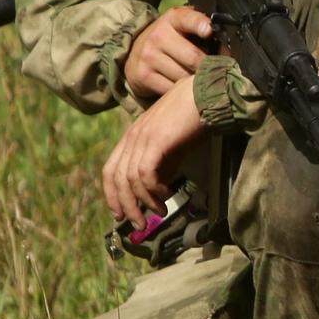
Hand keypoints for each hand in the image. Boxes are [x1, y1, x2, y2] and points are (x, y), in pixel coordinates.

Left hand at [100, 79, 203, 221]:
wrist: (207, 94)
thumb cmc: (193, 117)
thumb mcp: (172, 144)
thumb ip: (161, 165)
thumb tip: (157, 191)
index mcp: (132, 136)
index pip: (111, 170)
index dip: (113, 195)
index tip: (121, 214)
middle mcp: (132, 137)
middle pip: (117, 178)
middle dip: (126, 205)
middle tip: (139, 224)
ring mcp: (142, 137)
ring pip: (130, 179)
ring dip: (143, 201)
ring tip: (159, 212)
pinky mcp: (156, 140)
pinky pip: (146, 173)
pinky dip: (154, 189)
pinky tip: (167, 195)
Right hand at [124, 6, 214, 99]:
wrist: (135, 52)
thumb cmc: (170, 39)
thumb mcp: (183, 27)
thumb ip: (202, 29)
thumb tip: (227, 46)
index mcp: (173, 19)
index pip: (189, 19)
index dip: (200, 24)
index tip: (209, 31)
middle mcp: (158, 35)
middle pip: (194, 57)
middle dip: (210, 67)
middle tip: (218, 71)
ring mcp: (149, 56)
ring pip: (184, 76)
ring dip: (196, 82)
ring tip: (200, 79)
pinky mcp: (143, 75)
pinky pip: (171, 89)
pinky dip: (181, 92)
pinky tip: (183, 88)